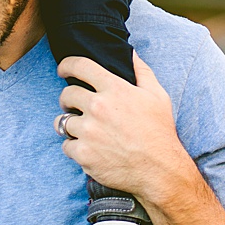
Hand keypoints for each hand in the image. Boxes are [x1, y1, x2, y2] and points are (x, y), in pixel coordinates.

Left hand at [54, 53, 187, 201]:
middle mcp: (98, 107)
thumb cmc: (160, 132)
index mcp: (115, 89)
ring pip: (63, 121)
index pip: (79, 65)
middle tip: (76, 107)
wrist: (161, 172)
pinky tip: (90, 150)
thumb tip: (130, 52)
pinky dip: (75, 148)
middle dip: (69, 100)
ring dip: (72, 126)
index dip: (66, 65)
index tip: (63, 69)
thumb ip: (141, 71)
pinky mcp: (83, 153)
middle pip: (66, 94)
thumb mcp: (157, 96)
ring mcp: (89, 131)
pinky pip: (66, 145)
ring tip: (88, 132)